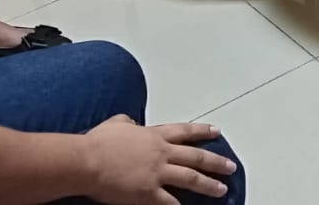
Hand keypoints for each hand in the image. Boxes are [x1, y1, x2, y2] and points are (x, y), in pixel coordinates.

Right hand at [81, 116, 237, 203]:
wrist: (87, 160)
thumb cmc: (98, 142)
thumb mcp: (117, 123)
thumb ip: (129, 122)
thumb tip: (132, 122)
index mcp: (154, 135)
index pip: (184, 131)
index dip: (202, 131)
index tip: (217, 131)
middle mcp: (161, 152)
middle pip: (195, 156)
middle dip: (215, 161)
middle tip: (230, 165)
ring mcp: (157, 173)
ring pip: (190, 178)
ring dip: (208, 184)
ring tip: (222, 189)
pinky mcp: (148, 192)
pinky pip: (169, 201)